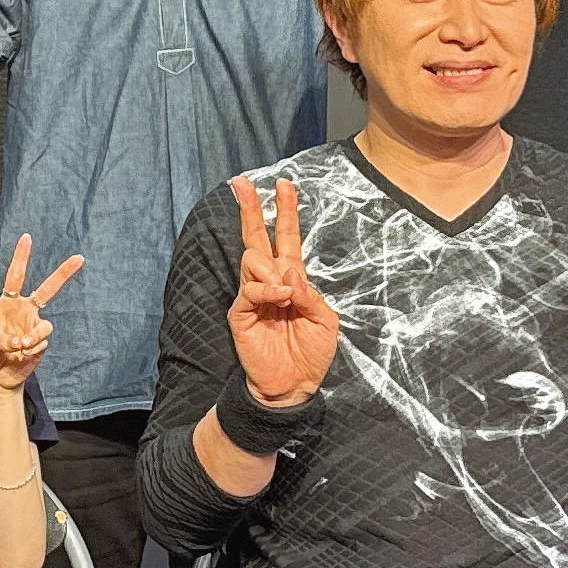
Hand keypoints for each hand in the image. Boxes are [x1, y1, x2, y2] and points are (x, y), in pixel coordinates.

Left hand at [0, 235, 85, 394]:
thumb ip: (1, 338)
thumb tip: (22, 340)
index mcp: (7, 304)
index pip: (15, 276)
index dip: (21, 257)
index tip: (27, 238)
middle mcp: (24, 312)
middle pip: (48, 289)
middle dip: (63, 273)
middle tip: (79, 258)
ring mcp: (34, 328)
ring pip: (45, 326)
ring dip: (34, 336)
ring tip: (21, 346)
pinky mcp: (40, 345)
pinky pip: (42, 344)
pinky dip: (31, 351)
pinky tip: (21, 356)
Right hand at [227, 176, 340, 406]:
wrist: (293, 385)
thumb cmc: (311, 353)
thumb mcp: (326, 321)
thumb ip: (311, 294)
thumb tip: (290, 273)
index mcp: (292, 278)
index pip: (286, 237)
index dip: (286, 211)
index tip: (284, 185)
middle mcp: (270, 281)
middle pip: (257, 236)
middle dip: (251, 208)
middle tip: (241, 182)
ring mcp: (253, 295)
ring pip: (253, 259)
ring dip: (272, 269)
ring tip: (286, 294)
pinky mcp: (241, 312)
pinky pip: (249, 289)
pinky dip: (267, 289)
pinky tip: (281, 298)